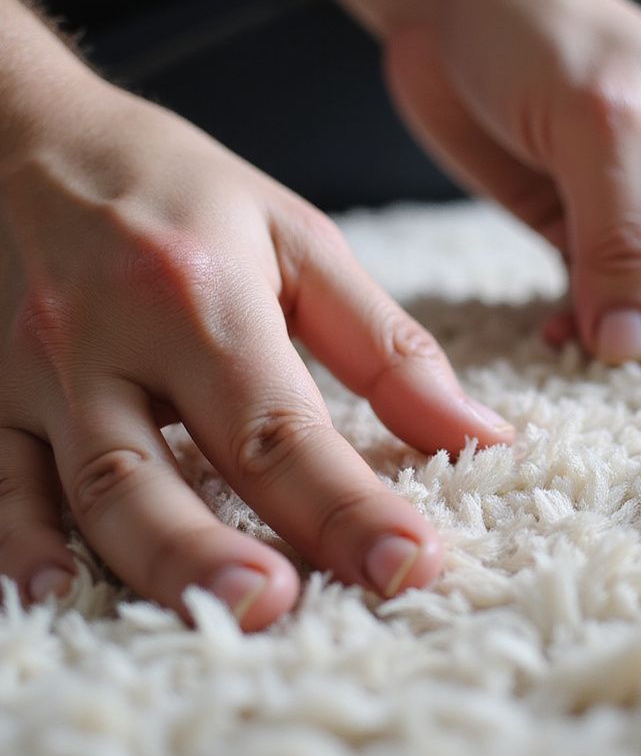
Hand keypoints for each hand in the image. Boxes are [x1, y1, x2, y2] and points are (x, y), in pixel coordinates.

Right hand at [0, 79, 513, 628]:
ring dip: (142, 563)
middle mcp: (105, 341)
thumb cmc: (178, 190)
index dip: (348, 505)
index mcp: (199, 298)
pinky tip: (49, 594)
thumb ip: (387, 347)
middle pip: (162, 472)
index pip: (283, 429)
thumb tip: (479, 433)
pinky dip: (16, 542)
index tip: (412, 565)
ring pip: (79, 489)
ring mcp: (34, 375)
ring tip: (205, 621)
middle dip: (219, 553)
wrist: (23, 134)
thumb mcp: (299, 241)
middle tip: (284, 612)